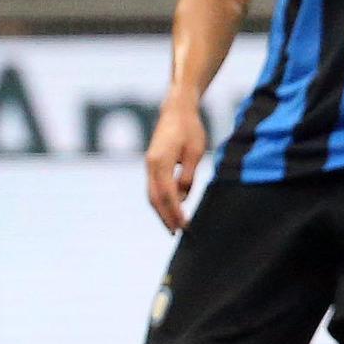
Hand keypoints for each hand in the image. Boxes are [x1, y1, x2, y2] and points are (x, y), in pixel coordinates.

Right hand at [145, 97, 208, 231]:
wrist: (176, 110)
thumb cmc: (189, 129)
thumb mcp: (195, 152)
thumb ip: (188, 176)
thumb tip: (183, 198)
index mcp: (160, 162)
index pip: (167, 194)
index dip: (175, 212)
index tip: (184, 226)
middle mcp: (150, 165)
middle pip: (155, 198)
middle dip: (165, 217)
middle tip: (176, 233)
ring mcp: (149, 165)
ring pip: (151, 195)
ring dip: (161, 211)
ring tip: (172, 226)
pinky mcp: (152, 164)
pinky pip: (153, 187)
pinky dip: (160, 201)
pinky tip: (170, 209)